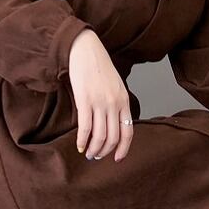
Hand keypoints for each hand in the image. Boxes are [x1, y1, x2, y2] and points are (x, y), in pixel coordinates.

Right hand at [68, 29, 133, 161]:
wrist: (85, 50)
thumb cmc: (99, 67)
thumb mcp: (116, 85)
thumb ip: (117, 102)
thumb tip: (113, 123)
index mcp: (124, 100)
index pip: (128, 131)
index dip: (123, 148)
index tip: (117, 158)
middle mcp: (114, 104)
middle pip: (113, 137)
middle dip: (105, 151)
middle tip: (97, 157)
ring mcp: (100, 103)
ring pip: (100, 136)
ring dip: (94, 149)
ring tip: (88, 154)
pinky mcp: (85, 100)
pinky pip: (85, 127)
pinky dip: (82, 140)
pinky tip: (79, 145)